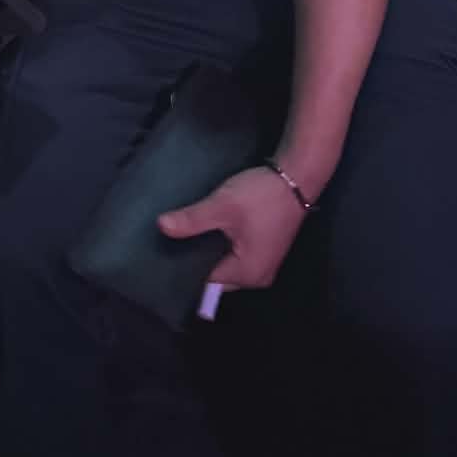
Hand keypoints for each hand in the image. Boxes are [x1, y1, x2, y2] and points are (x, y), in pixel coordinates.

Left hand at [157, 166, 311, 289]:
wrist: (296, 176)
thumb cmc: (261, 195)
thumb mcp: (223, 206)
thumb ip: (192, 220)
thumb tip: (161, 227)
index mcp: (247, 275)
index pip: (206, 281)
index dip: (185, 266)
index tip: (164, 253)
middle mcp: (257, 278)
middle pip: (216, 274)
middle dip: (197, 257)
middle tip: (173, 239)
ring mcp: (264, 264)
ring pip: (226, 263)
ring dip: (211, 249)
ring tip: (188, 233)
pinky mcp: (266, 250)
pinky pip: (237, 255)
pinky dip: (224, 244)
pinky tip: (211, 229)